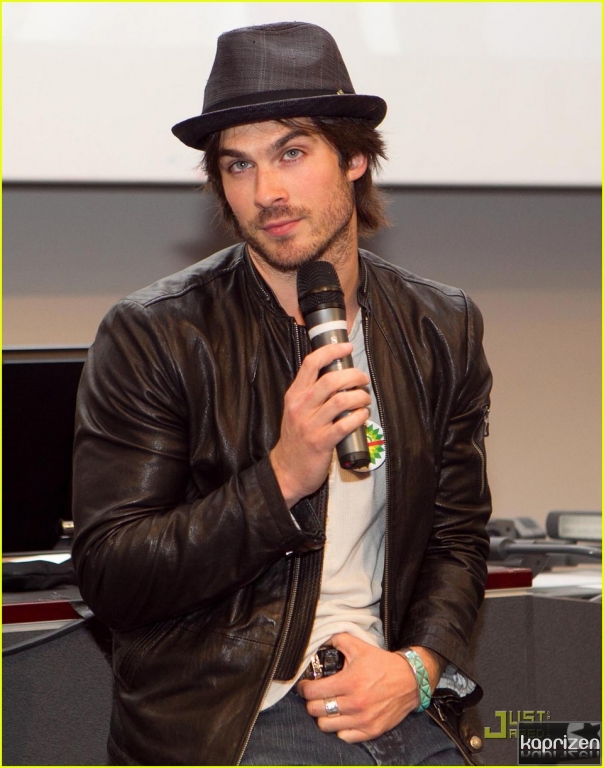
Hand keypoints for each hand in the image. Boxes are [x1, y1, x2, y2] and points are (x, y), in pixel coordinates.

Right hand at [270, 343, 369, 506]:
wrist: (286, 471)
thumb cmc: (296, 438)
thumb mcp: (296, 411)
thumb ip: (311, 393)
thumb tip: (337, 375)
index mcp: (294, 395)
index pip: (310, 363)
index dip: (331, 351)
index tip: (347, 347)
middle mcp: (301, 407)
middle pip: (331, 380)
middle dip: (354, 376)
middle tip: (363, 380)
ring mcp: (310, 425)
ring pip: (342, 401)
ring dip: (360, 397)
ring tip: (365, 399)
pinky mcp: (321, 442)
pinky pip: (346, 424)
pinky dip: (359, 417)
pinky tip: (363, 416)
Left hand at [297, 633, 420, 742]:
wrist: (410, 680)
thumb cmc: (383, 663)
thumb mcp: (359, 646)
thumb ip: (337, 640)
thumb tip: (321, 641)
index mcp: (349, 682)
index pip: (313, 692)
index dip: (304, 688)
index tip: (305, 686)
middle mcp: (354, 703)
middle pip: (316, 711)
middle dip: (311, 702)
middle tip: (315, 696)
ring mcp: (362, 720)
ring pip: (326, 726)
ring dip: (323, 717)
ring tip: (327, 707)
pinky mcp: (371, 731)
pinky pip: (344, 737)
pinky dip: (339, 728)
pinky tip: (341, 717)